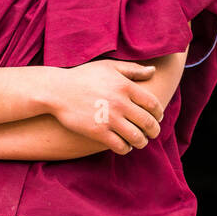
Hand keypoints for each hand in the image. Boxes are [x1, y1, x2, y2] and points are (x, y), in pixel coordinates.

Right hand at [44, 59, 164, 154]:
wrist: (57, 91)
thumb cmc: (84, 77)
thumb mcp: (109, 67)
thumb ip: (133, 69)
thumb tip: (153, 70)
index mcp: (125, 86)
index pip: (153, 104)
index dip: (159, 113)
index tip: (158, 117)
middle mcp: (120, 103)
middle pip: (148, 122)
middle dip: (154, 131)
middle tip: (153, 133)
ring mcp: (109, 119)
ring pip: (136, 137)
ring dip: (142, 142)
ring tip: (140, 141)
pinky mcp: (98, 132)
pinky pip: (120, 146)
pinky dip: (126, 148)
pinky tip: (125, 146)